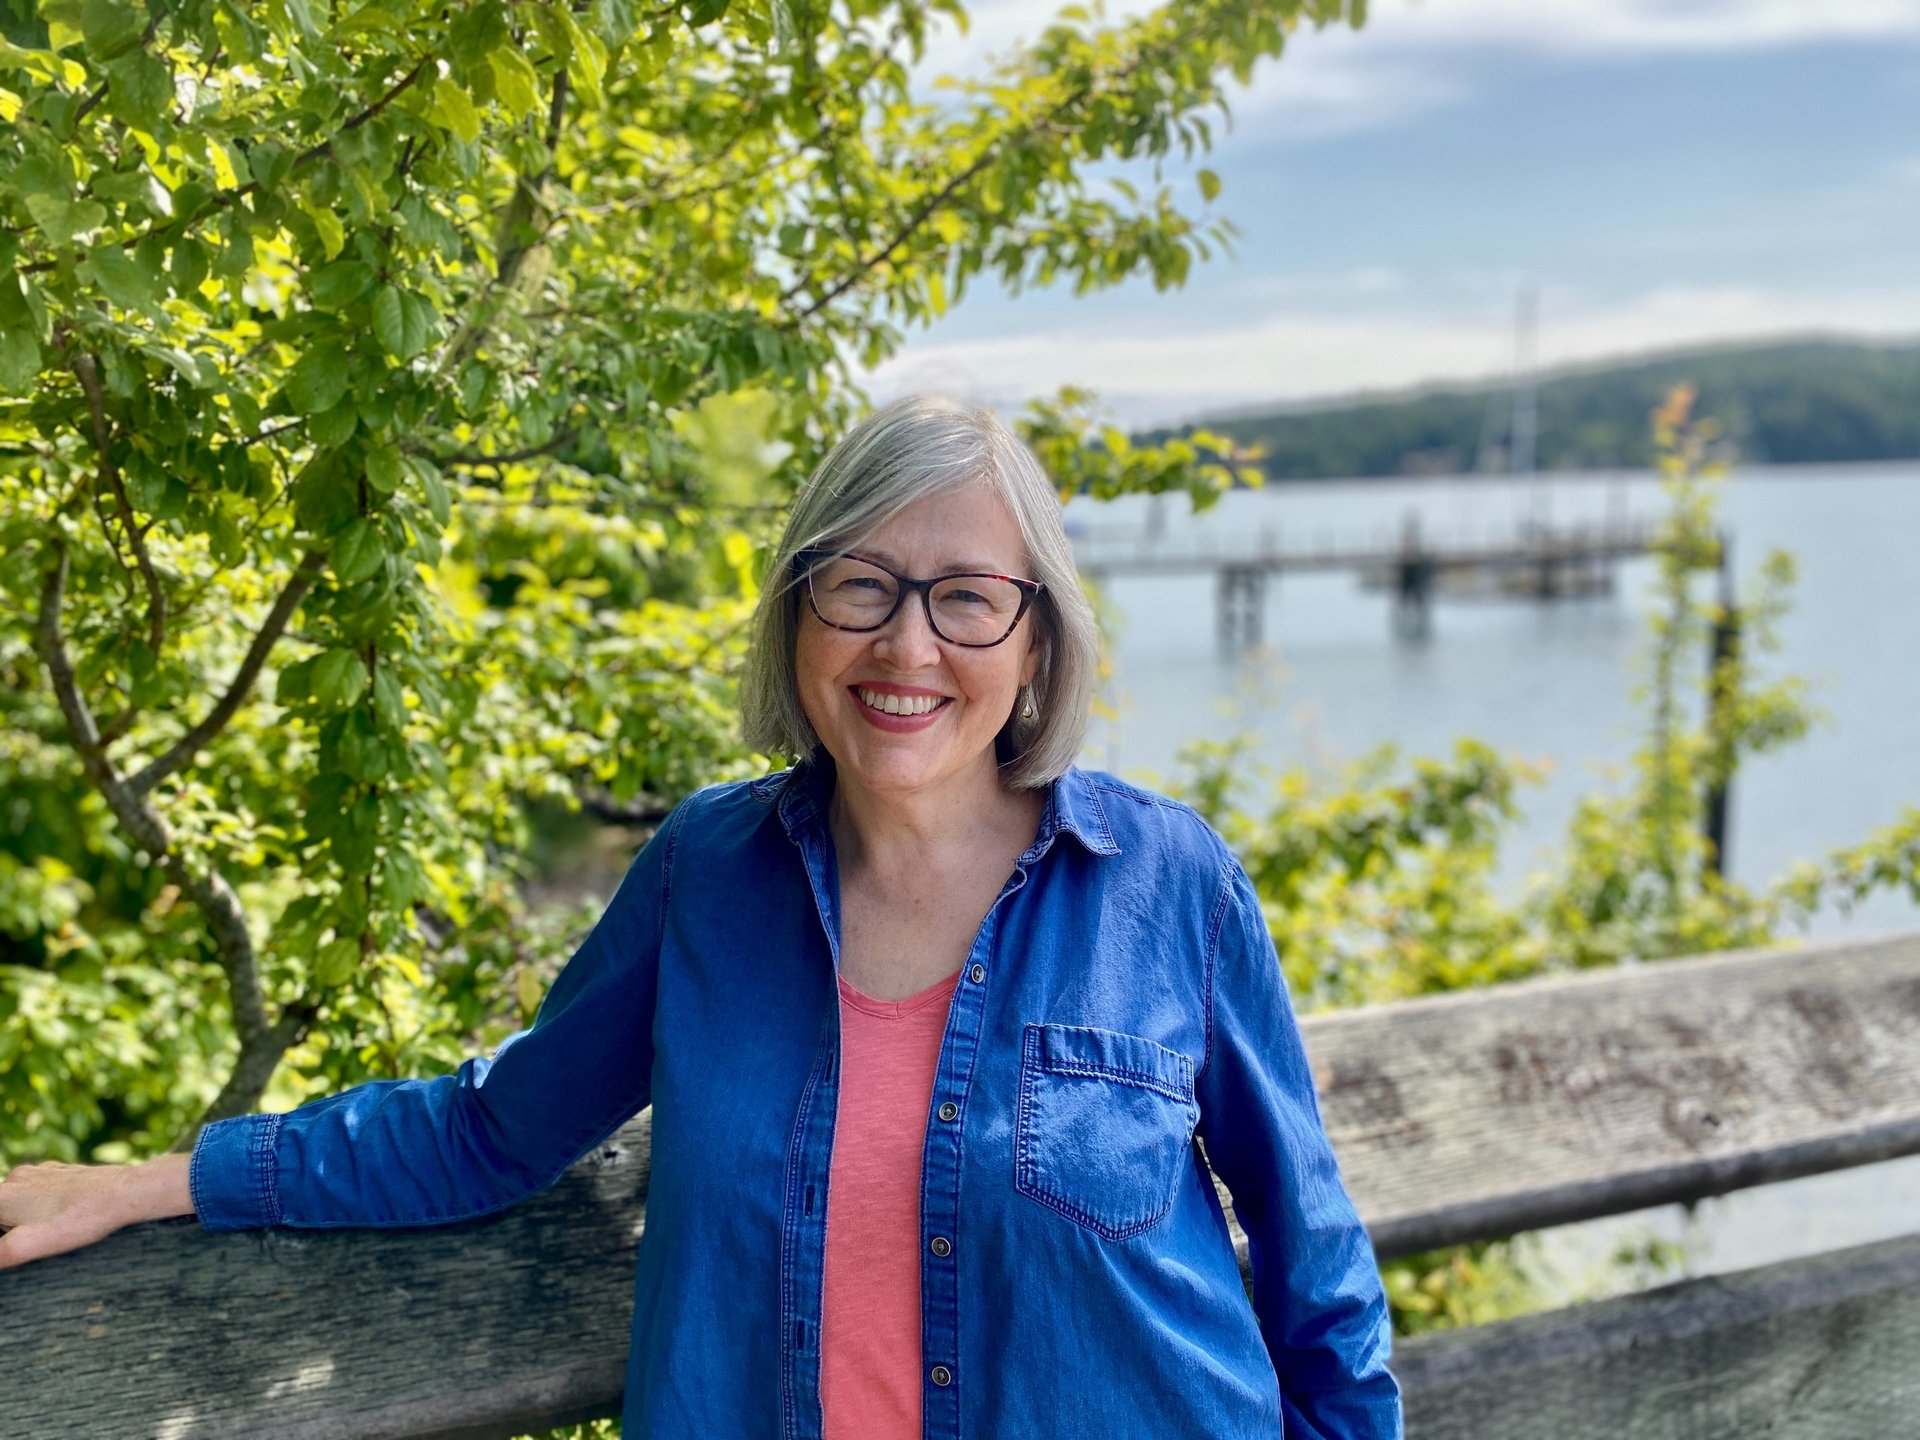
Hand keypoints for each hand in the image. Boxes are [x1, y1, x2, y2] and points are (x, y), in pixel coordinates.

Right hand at [0, 1154, 185, 1270]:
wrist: (125, 1192)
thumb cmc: (78, 1220)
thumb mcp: (28, 1246)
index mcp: (1, 1195)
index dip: (5, 1237)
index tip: (18, 1243)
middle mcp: (16, 1177)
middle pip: (2, 1210)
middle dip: (9, 1230)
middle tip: (37, 1240)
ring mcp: (40, 1171)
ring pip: (19, 1200)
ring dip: (26, 1219)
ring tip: (54, 1229)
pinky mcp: (62, 1172)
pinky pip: (40, 1192)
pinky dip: (43, 1207)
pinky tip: (64, 1217)